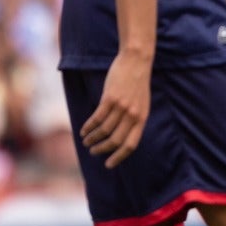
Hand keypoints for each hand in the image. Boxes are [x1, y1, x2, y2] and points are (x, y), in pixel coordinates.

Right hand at [81, 50, 152, 168]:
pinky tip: (83, 130)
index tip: (108, 164)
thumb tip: (120, 134)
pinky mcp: (110, 98)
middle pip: (116, 140)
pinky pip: (97, 117)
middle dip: (102, 149)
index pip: (131, 144)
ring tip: (85, 141)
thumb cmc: (137, 82)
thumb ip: (133, 118)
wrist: (136, 61)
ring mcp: (122, 107)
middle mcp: (133, 115)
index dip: (119, 157)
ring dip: (92, 138)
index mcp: (142, 118)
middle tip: (93, 152)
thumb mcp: (141, 102)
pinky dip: (88, 126)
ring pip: (104, 130)